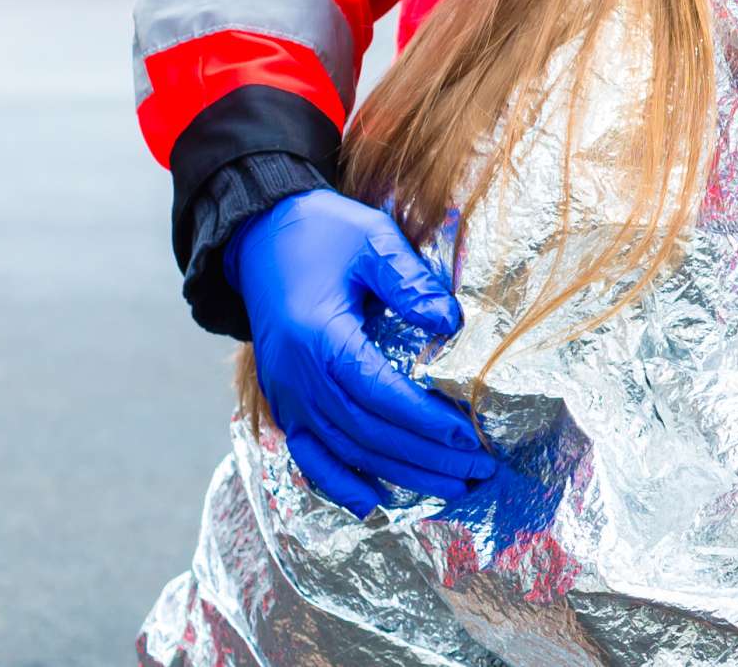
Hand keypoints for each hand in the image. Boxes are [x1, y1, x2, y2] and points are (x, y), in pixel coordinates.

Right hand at [233, 188, 497, 515]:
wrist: (260, 237)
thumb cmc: (323, 234)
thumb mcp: (372, 239)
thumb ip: (410, 281)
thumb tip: (451, 323)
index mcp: (319, 338)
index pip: (378, 393)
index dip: (424, 420)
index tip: (470, 437)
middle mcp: (297, 377)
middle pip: (367, 432)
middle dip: (426, 457)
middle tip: (478, 470)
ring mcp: (287, 394)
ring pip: (345, 450)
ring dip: (398, 474)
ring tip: (449, 486)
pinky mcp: (284, 401)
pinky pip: (308, 453)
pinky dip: (338, 482)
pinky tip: (372, 503)